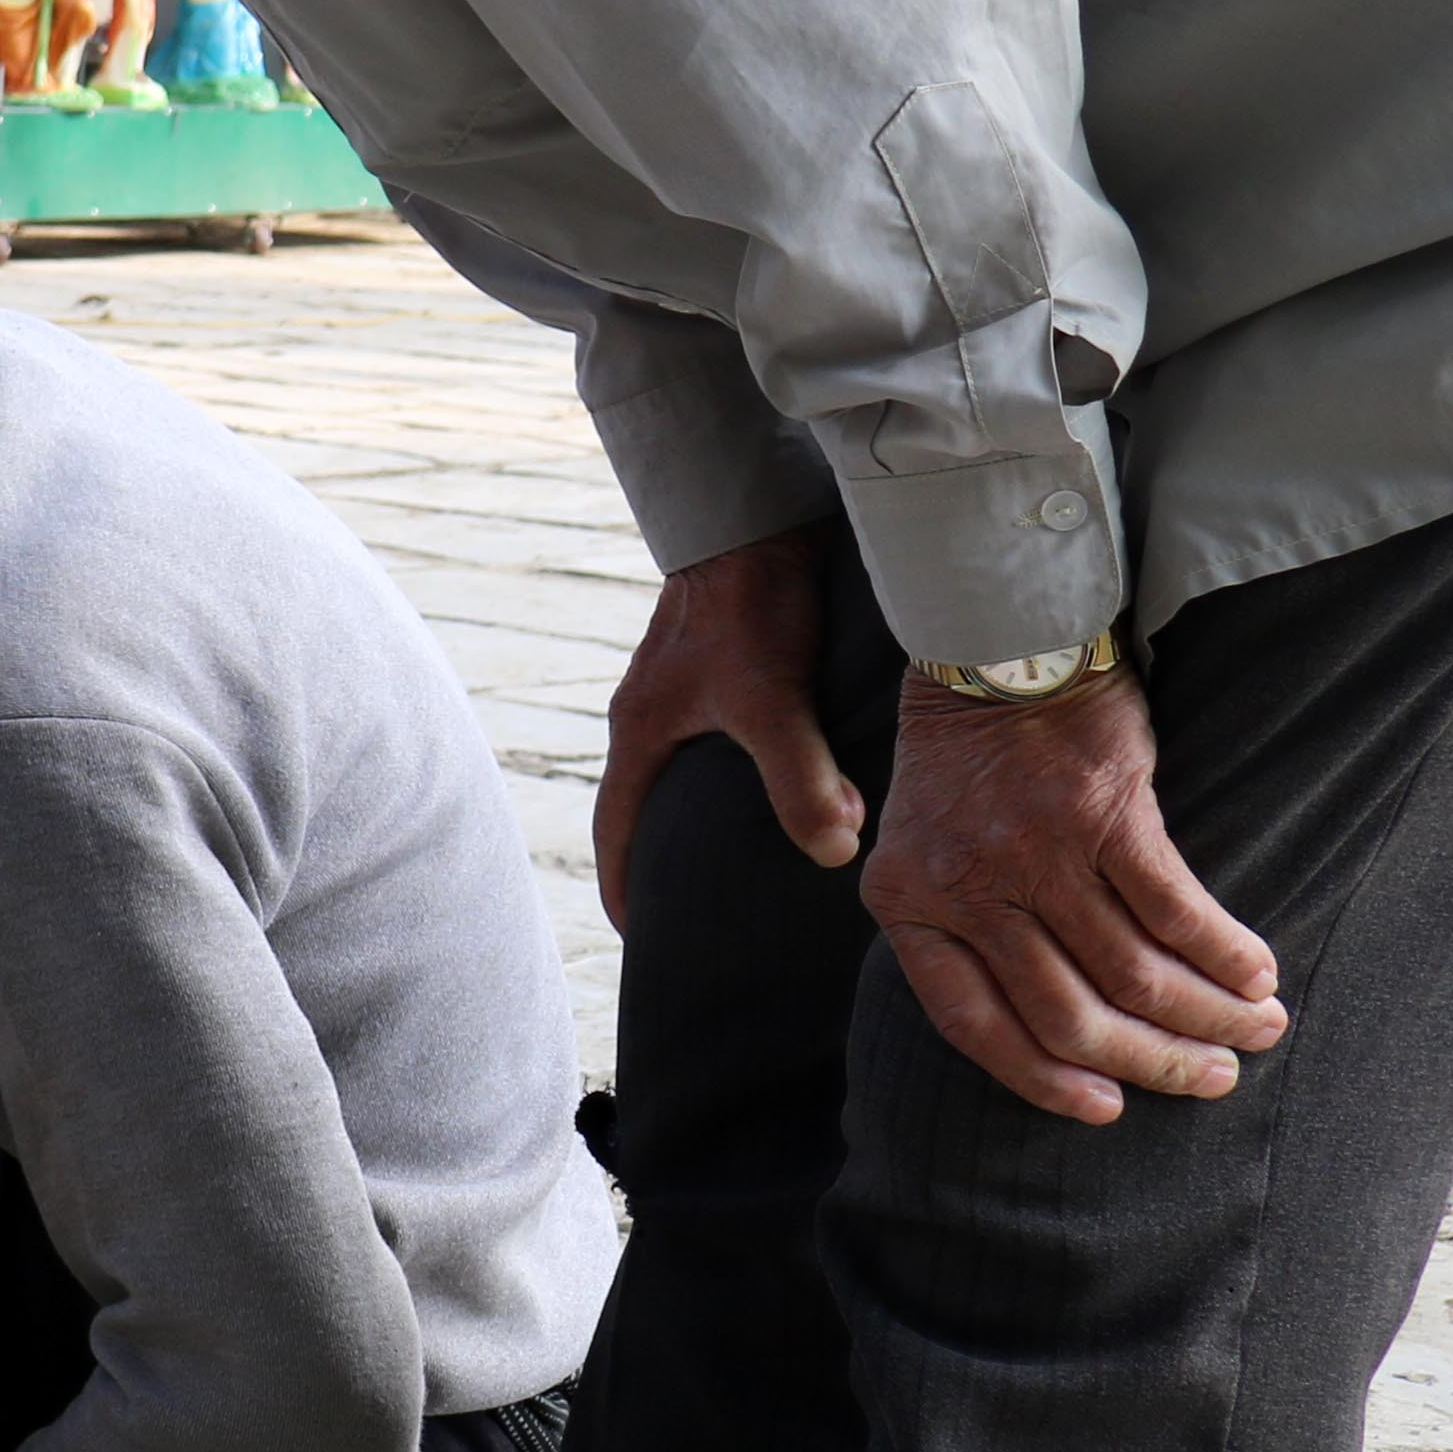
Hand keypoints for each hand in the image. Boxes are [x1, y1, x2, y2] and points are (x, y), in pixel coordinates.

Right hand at [597, 530, 866, 926]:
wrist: (756, 516)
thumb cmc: (749, 603)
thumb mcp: (771, 699)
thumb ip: (801, 778)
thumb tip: (835, 851)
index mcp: (642, 732)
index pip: (617, 830)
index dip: (627, 886)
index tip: (644, 935)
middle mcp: (653, 714)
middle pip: (649, 805)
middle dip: (669, 858)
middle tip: (704, 910)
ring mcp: (685, 686)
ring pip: (691, 768)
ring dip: (712, 809)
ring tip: (756, 851)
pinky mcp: (723, 663)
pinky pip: (726, 734)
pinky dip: (747, 767)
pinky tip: (795, 775)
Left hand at [866, 671, 1283, 1123]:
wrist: (993, 649)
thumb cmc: (965, 761)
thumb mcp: (923, 847)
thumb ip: (957, 925)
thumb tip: (1041, 1027)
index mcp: (907, 906)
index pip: (971, 1025)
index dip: (1043, 1079)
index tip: (1105, 1110)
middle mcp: (965, 888)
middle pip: (1065, 1014)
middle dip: (1148, 1061)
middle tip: (1209, 1078)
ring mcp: (1035, 854)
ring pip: (1131, 972)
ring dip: (1205, 1015)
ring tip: (1254, 1031)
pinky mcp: (1105, 817)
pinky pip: (1176, 912)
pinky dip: (1224, 954)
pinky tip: (1256, 976)